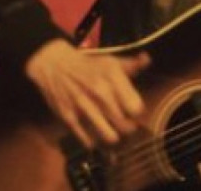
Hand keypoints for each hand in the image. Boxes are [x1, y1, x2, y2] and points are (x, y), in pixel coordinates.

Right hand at [24, 38, 150, 147]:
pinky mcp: (69, 118)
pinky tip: (95, 133)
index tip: (134, 111)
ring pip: (110, 137)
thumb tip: (147, 60)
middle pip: (126, 125)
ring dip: (114, 136)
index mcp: (112, 77)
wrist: (53, 64)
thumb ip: (131, 64)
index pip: (136, 107)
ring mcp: (84, 107)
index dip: (138, 112)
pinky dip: (94, 141)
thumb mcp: (109, 60)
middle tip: (126, 124)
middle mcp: (99, 93)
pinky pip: (88, 140)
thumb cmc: (86, 64)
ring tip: (113, 131)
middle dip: (129, 127)